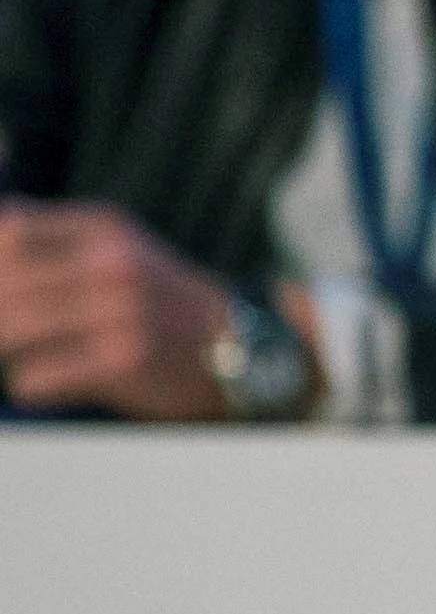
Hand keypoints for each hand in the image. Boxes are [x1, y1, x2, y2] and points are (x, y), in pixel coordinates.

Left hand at [0, 196, 244, 420]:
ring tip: (35, 352)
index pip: (10, 233)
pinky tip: (55, 380)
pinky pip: (31, 378)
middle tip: (16, 328)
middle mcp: (113, 263)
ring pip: (8, 331)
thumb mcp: (114, 246)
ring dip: (9, 350)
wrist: (233, 344)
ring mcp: (120, 312)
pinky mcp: (121, 361)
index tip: (7, 286)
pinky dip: (31, 385)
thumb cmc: (155, 299)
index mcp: (105, 228)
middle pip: (3, 286)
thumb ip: (49, 236)